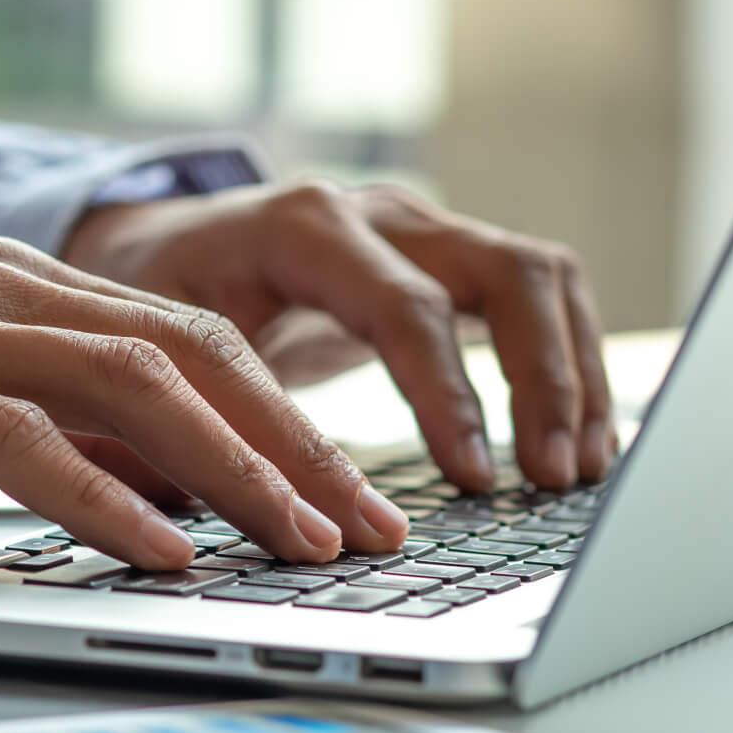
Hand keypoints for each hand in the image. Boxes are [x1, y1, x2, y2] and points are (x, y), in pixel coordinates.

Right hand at [0, 238, 409, 570]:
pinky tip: (166, 549)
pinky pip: (19, 439)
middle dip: (293, 442)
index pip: (184, 336)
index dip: (280, 413)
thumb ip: (31, 427)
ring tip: (305, 541)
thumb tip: (149, 491)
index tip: (347, 491)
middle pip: (186, 352)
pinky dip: (105, 496)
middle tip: (367, 524)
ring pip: (127, 384)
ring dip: (232, 469)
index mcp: (9, 284)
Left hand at [64, 179, 614, 491]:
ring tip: (581, 468)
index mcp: (304, 227)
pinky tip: (578, 436)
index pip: (407, 306)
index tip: (475, 479)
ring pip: (539, 276)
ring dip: (573, 373)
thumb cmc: (151, 298)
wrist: (154, 243)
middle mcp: (378, 214)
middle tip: (553, 477)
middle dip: (544, 380)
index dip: (448, 396)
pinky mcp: (446, 260)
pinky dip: (568, 363)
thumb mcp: (160, 344)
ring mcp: (422, 229)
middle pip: (505, 272)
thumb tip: (249, 517)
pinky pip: (535, 296)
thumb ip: (205, 411)